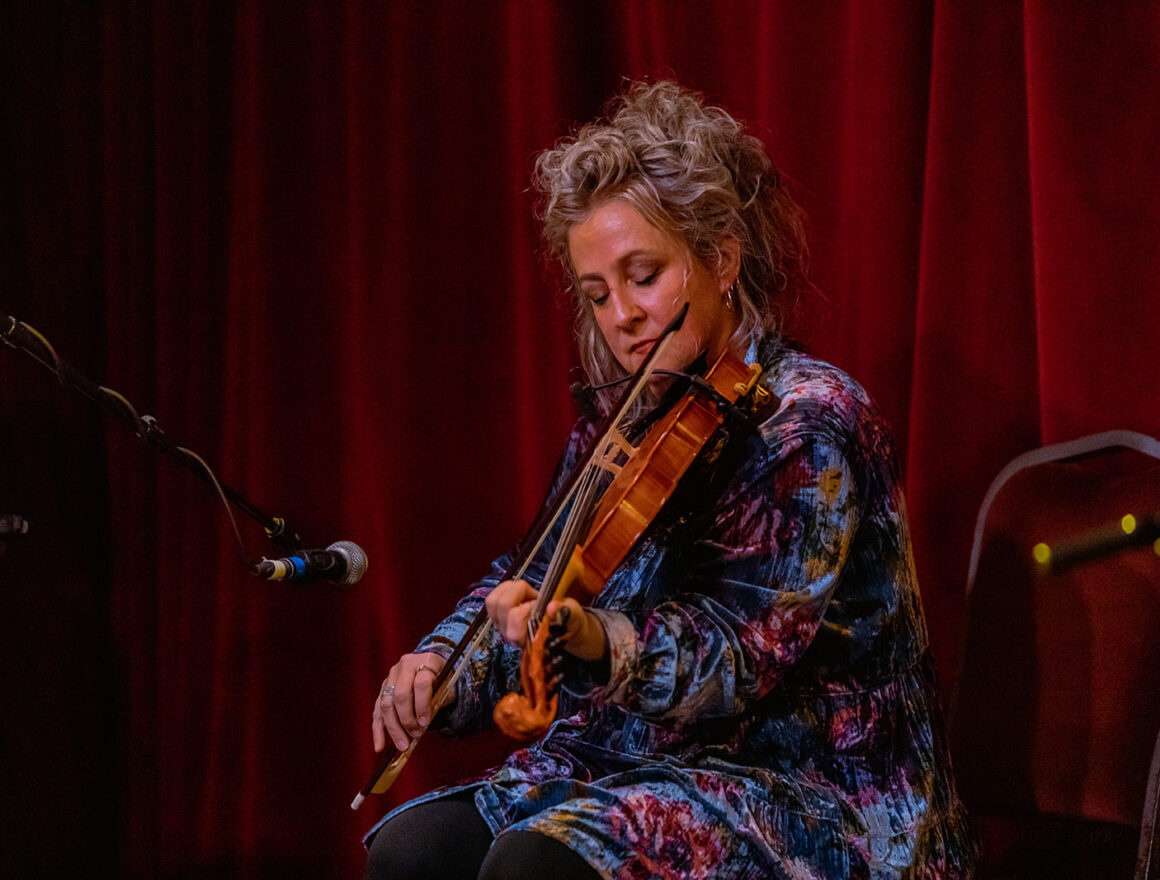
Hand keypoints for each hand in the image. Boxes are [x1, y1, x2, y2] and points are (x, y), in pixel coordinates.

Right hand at [372, 652, 445, 752]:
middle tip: (415, 735)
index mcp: (427, 660)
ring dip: (393, 728)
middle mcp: (406, 665)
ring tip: (402, 745)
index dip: (423, 705)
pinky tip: (380, 746)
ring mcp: (392, 675)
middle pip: (400, 695)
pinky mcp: (384, 687)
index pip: (421, 684)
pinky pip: (378, 710)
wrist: (435, 667)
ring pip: (386, 704)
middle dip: (407, 719)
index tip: (425, 723)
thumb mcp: (447, 687)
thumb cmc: (443, 680)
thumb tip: (421, 726)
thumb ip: (436, 702)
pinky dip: (378, 729)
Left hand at [485, 579, 606, 661]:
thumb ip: (565, 612)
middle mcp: (512, 635)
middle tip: (533, 595)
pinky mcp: (497, 616)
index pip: (515, 626)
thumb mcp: (573, 615)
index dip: (526, 609)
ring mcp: (503, 625)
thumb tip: (552, 607)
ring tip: (526, 592)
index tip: (538, 603)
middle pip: (502, 607)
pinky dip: (504, 588)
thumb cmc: (567, 620)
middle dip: (519, 593)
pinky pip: (491, 598)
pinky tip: (518, 591)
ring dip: (511, 590)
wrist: (561, 622)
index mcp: (530, 640)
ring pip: (494, 601)